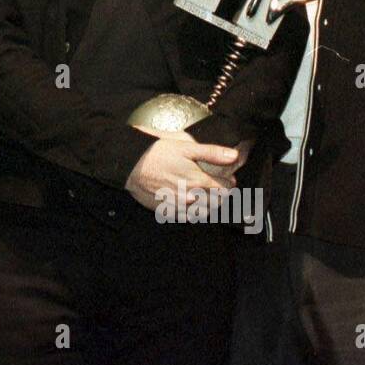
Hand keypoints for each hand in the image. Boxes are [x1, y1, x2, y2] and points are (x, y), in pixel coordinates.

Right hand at [124, 127, 238, 210]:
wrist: (131, 166)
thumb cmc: (156, 153)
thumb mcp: (184, 146)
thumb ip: (211, 152)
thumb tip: (233, 156)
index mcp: (198, 180)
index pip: (225, 188)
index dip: (229, 182)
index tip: (228, 177)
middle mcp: (192, 197)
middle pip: (217, 202)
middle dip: (221, 194)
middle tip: (219, 186)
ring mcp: (179, 206)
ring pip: (204, 212)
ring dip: (210, 204)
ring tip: (207, 195)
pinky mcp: (168, 211)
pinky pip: (188, 218)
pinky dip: (194, 212)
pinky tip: (191, 203)